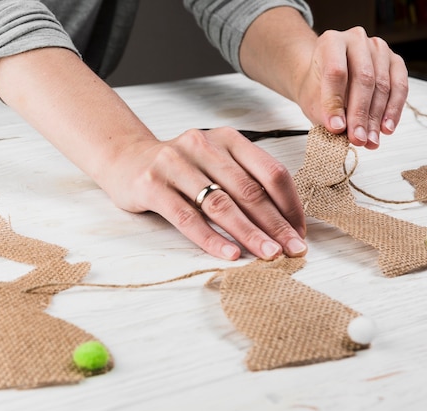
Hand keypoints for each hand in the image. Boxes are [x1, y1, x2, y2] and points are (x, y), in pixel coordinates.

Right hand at [103, 127, 307, 259]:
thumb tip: (284, 222)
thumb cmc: (179, 168)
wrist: (126, 160)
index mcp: (227, 139)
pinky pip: (186, 217)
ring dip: (249, 233)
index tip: (300, 232)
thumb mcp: (214, 163)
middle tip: (293, 250)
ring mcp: (174, 163)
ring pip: (220, 204)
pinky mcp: (152, 185)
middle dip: (275, 224)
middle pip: (249, 190)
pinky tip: (229, 254)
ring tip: (269, 255)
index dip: (290, 204)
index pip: (270, 171)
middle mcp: (203, 145)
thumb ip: (243, 181)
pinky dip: (210, 238)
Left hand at [296, 27, 407, 148]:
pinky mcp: (395, 61)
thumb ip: (325, 111)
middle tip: (357, 139)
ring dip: (377, 117)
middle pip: (363, 79)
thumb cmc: (317, 87)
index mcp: (330, 42)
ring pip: (382, 85)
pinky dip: (393, 110)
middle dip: (360, 114)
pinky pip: (399, 86)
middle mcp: (356, 39)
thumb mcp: (312, 99)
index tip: (336, 128)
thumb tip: (340, 129)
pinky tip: (386, 128)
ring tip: (370, 140)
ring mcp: (378, 48)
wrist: (325, 77)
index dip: (336, 103)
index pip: (336, 72)